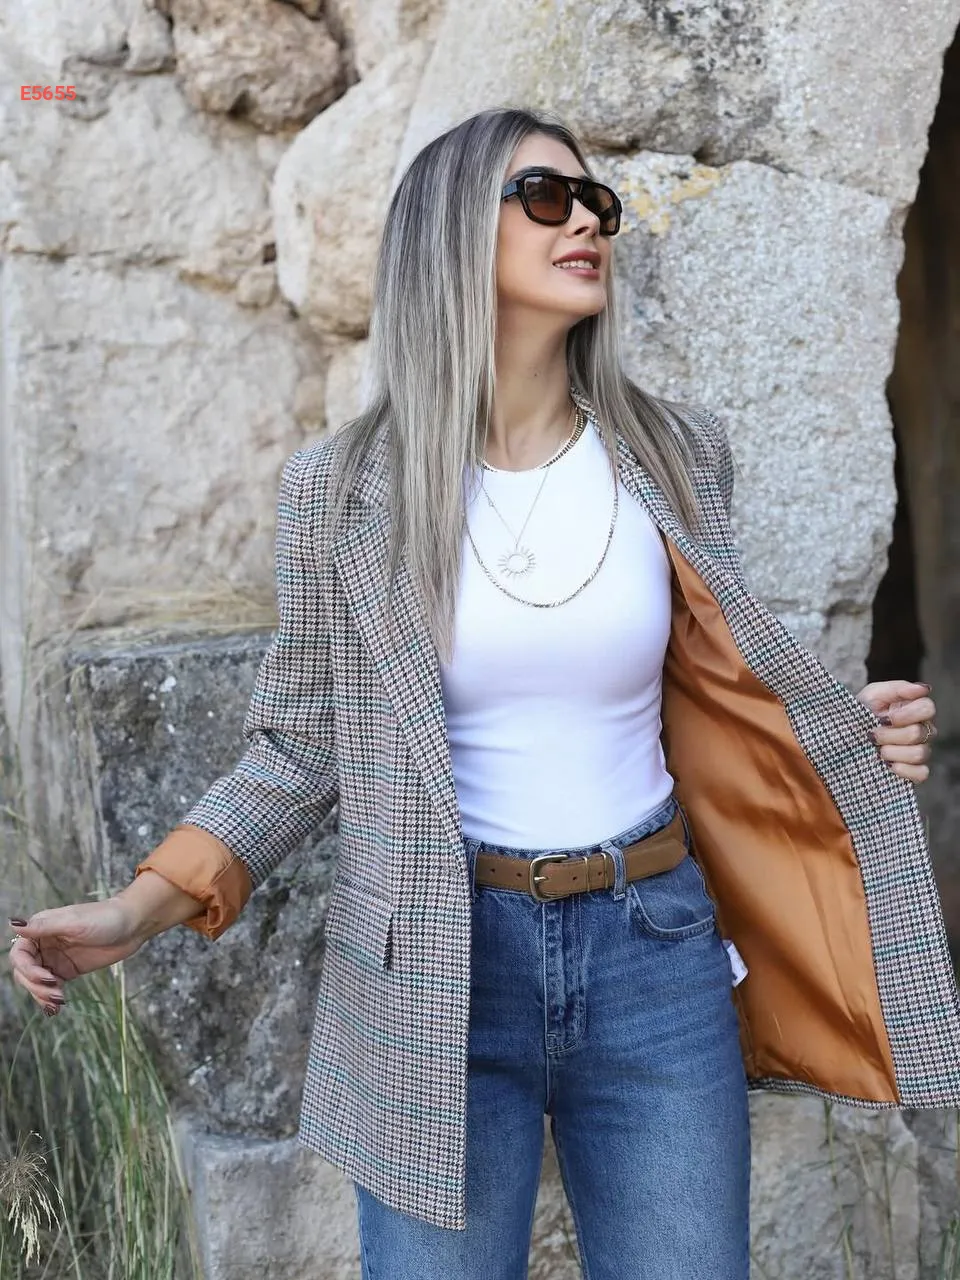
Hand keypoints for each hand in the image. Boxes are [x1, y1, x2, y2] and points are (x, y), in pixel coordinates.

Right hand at [7, 898, 146, 1015]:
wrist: (132, 926)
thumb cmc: (105, 918)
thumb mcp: (74, 922)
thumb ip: (43, 927)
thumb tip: (13, 924)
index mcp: (41, 928)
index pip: (19, 954)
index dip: (27, 969)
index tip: (47, 977)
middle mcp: (44, 944)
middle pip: (25, 972)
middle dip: (35, 986)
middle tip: (55, 994)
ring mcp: (55, 958)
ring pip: (35, 982)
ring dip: (42, 995)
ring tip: (59, 1002)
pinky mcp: (68, 969)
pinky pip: (50, 987)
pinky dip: (49, 999)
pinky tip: (55, 1008)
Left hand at [856, 679, 935, 783]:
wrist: (844, 735)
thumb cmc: (862, 712)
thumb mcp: (873, 694)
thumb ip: (898, 688)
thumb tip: (923, 689)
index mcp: (915, 709)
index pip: (928, 708)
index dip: (906, 714)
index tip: (884, 718)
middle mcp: (922, 729)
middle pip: (918, 733)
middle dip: (890, 735)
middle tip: (873, 735)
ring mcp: (920, 750)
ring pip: (920, 753)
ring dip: (893, 752)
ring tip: (878, 751)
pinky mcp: (915, 770)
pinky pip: (922, 773)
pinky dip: (905, 770)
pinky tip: (889, 766)